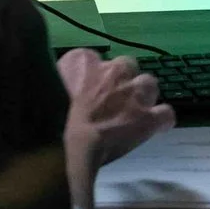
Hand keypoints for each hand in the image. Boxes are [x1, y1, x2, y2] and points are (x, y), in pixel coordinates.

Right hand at [57, 47, 174, 208]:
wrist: (69, 150)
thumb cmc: (48, 125)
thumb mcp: (44, 95)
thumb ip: (55, 85)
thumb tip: (54, 91)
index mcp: (83, 63)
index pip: (89, 58)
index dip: (91, 75)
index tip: (86, 90)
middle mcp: (112, 70)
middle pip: (125, 65)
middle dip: (122, 80)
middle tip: (112, 101)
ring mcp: (133, 93)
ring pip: (148, 83)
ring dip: (142, 95)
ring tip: (132, 113)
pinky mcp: (147, 117)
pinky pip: (166, 113)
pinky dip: (161, 120)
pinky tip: (153, 128)